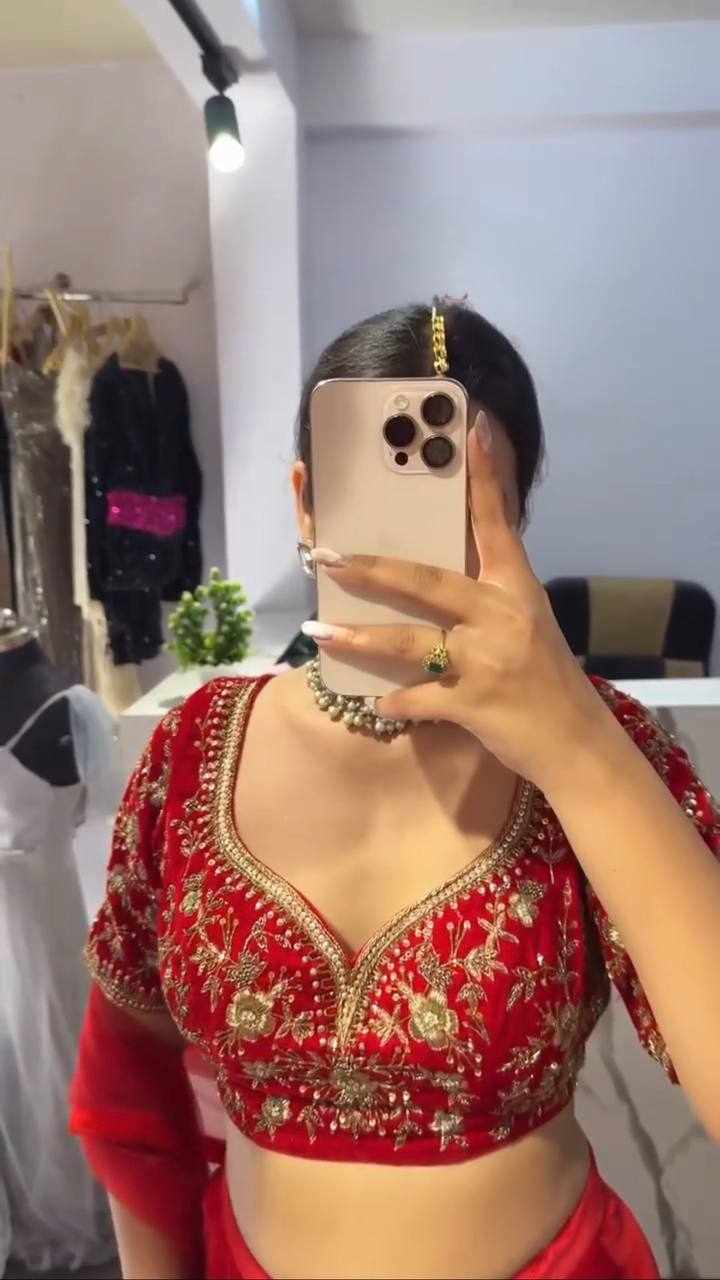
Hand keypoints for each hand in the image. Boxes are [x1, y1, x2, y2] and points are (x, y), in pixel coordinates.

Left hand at [306, 412, 605, 789]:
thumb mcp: (526, 625)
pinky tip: (376, 702)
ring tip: (319, 630)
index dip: (483, 477)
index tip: (471, 429)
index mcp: (517, 588)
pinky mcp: (474, 704)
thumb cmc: (545, 680)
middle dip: (373, 569)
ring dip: (359, 637)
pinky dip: (395, 702)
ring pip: (410, 642)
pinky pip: (418, 699)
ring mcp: (487, 660)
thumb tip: (434, 576)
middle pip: (427, 582)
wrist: (575, 742)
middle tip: (327, 556)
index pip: (496, 522)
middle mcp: (501, 616)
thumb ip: (486, 597)